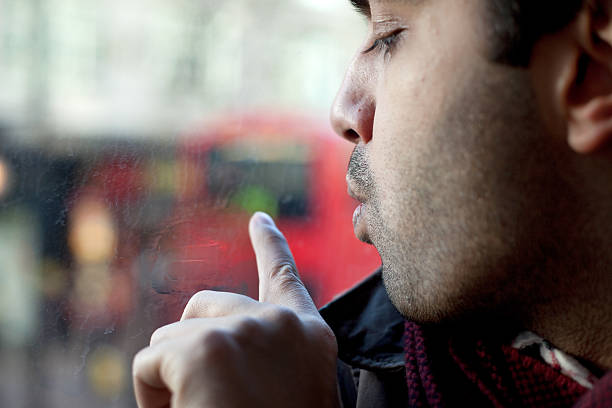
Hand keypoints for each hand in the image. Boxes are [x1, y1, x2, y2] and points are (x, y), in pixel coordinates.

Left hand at [132, 212, 338, 407]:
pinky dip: (151, 397)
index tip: (259, 220)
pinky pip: (149, 362)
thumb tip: (223, 340)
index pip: (284, 277)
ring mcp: (242, 329)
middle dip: (190, 344)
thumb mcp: (291, 389)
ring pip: (173, 336)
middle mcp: (279, 322)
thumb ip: (270, 354)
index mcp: (308, 337)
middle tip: (205, 396)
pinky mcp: (201, 346)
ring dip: (174, 377)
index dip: (270, 245)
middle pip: (206, 306)